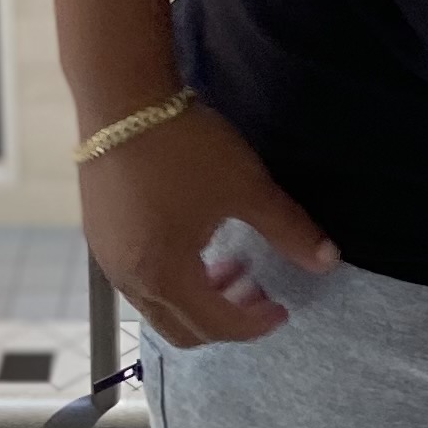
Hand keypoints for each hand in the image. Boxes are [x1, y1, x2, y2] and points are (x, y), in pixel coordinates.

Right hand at [78, 101, 337, 349]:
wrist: (120, 98)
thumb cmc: (186, 147)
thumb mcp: (246, 186)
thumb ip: (289, 229)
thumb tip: (329, 260)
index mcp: (165, 275)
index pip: (216, 325)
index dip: (255, 324)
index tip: (282, 309)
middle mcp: (130, 279)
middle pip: (182, 329)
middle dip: (225, 320)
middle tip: (258, 290)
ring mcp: (108, 259)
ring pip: (158, 307)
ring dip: (197, 299)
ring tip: (229, 265)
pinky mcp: (99, 236)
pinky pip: (139, 281)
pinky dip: (172, 280)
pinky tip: (193, 242)